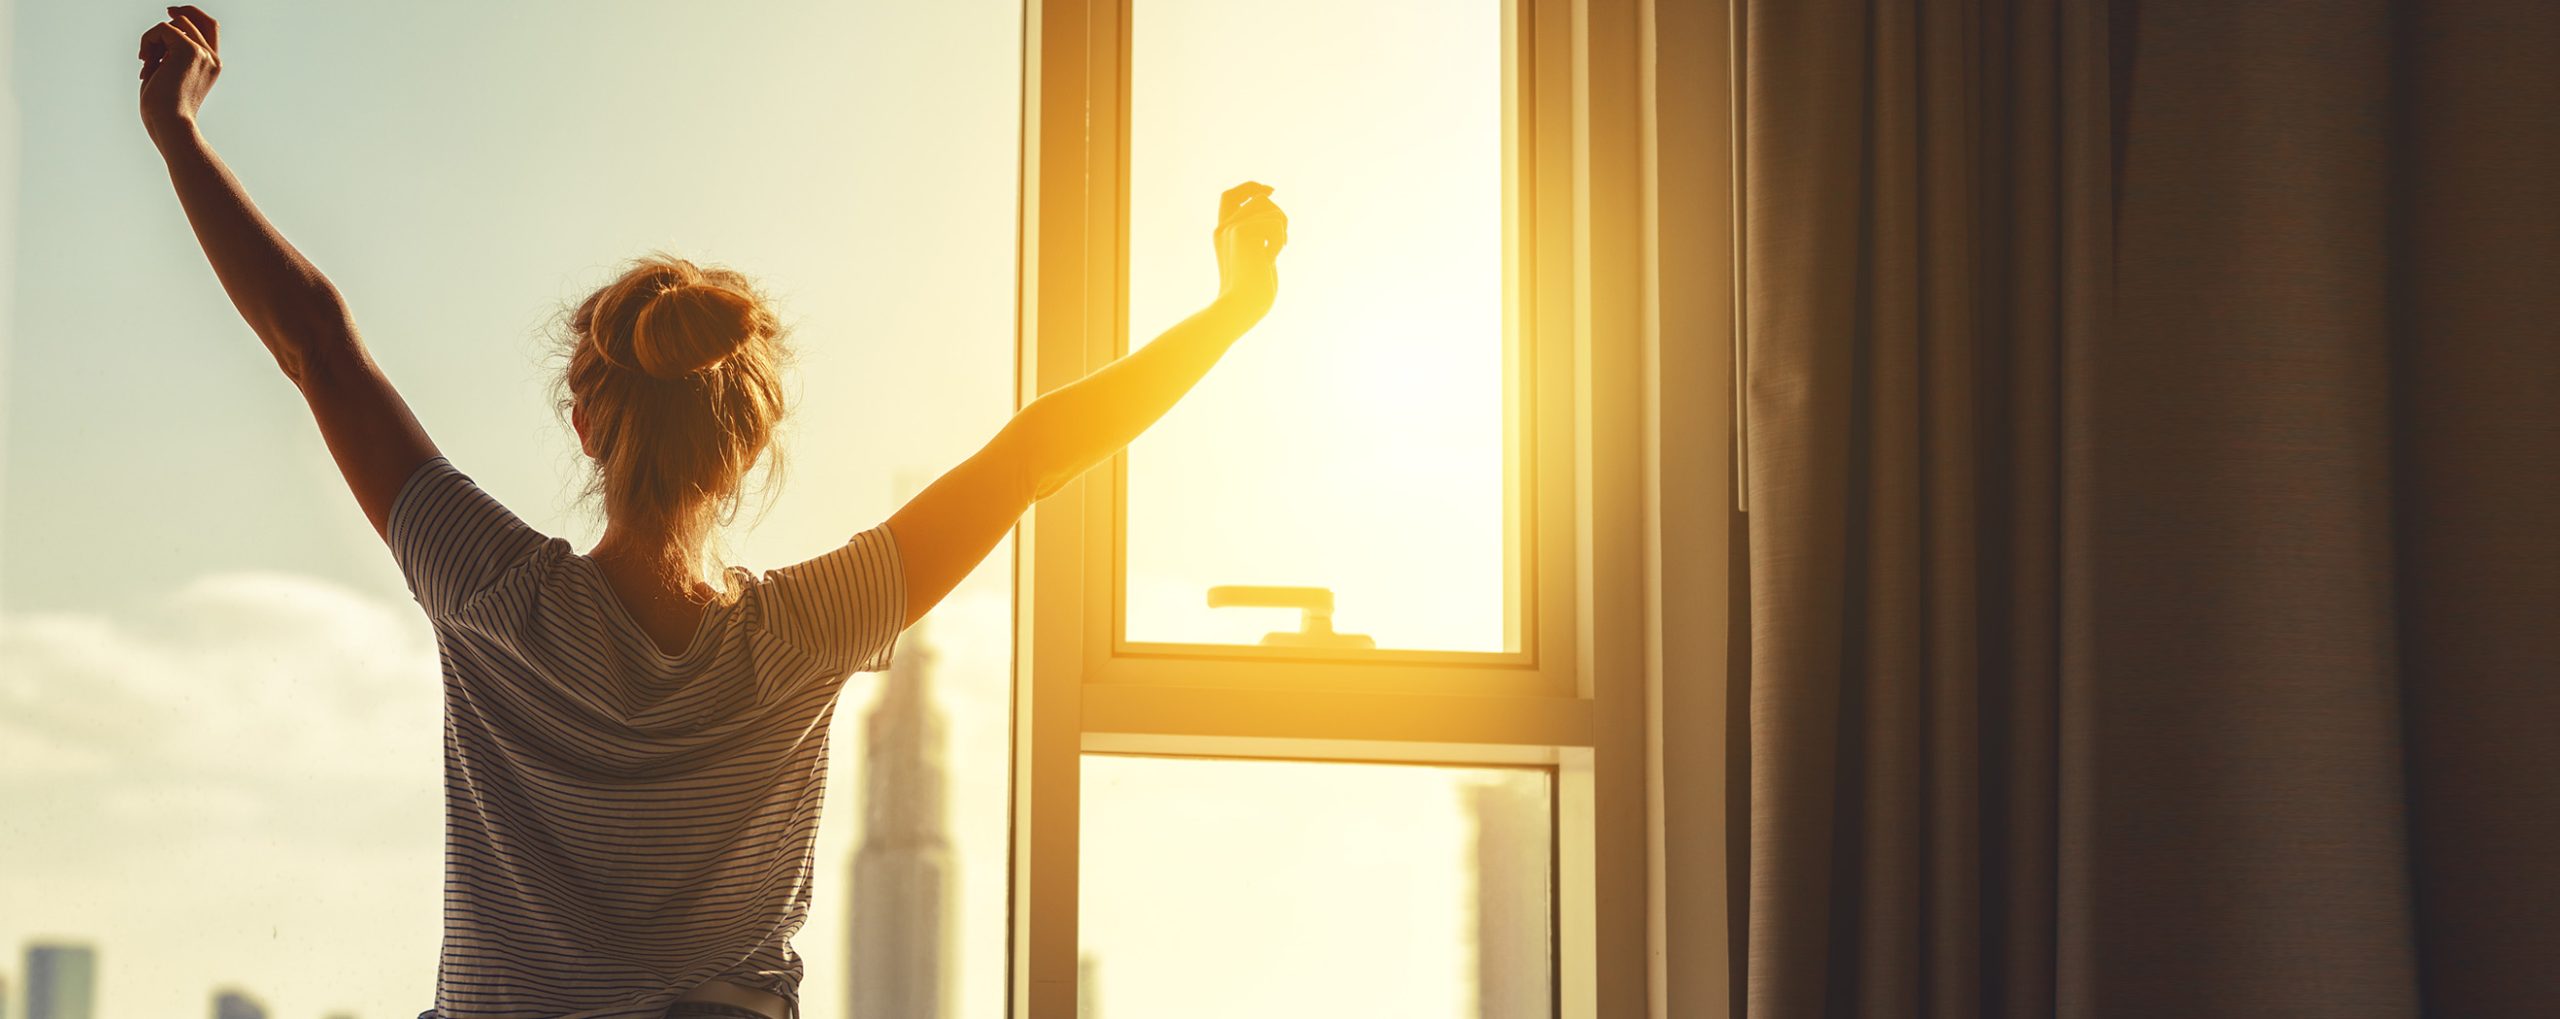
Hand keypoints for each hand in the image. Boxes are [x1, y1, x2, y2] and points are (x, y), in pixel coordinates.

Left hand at [138, 6, 221, 140]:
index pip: (210, 27)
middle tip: (153, 38)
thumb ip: (169, 56)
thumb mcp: (168, 77)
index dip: (192, 13)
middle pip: (193, 19)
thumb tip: (158, 37)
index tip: (171, 11)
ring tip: (147, 62)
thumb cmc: (163, 110)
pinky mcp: (189, 50)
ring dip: (154, 38)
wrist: (170, 124)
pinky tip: (145, 62)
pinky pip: (161, 29)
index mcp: (211, 66)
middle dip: (168, 23)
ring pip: (176, 22)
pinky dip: (147, 41)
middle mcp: (211, 58)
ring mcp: (203, 53)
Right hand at [1212, 181, 1287, 313]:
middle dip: (1279, 215)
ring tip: (1276, 251)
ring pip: (1269, 207)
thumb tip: (1278, 216)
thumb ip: (1259, 238)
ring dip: (1281, 229)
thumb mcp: (1257, 259)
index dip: (1249, 188)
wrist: (1241, 307)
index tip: (1270, 190)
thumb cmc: (1253, 292)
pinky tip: (1270, 259)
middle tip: (1283, 241)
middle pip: (1258, 199)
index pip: (1230, 197)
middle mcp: (1224, 228)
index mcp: (1223, 235)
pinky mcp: (1242, 231)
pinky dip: (1279, 241)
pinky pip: (1275, 223)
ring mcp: (1232, 228)